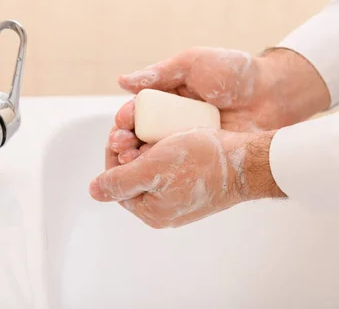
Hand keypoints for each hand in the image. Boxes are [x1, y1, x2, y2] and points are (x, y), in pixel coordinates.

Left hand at [91, 128, 285, 227]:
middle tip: (129, 127)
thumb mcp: (153, 168)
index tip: (116, 132)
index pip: (116, 184)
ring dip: (143, 147)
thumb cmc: (202, 161)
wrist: (245, 161)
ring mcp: (179, 199)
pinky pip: (167, 168)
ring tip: (146, 128)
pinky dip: (161, 150)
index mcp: (151, 211)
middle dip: (128, 149)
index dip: (112, 156)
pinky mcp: (192, 186)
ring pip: (149, 169)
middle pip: (132, 176)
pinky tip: (165, 135)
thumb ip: (120, 181)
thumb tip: (93, 191)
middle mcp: (163, 209)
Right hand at [106, 47, 329, 167]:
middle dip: (126, 141)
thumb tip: (121, 80)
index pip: (138, 110)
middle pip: (141, 134)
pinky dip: (162, 170)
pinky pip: (177, 164)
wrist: (273, 93)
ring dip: (139, 159)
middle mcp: (172, 119)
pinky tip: (152, 174)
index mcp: (167, 97)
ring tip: (130, 163)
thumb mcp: (192, 63)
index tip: (120, 125)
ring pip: (155, 152)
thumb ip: (159, 73)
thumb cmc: (233, 71)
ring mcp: (186, 139)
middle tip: (120, 148)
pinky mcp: (201, 155)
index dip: (126, 118)